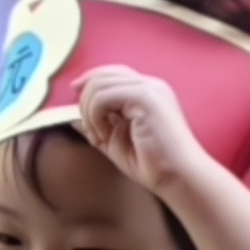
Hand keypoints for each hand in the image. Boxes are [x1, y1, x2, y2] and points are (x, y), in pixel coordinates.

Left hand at [72, 67, 210, 195]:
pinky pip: (104, 97)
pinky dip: (95, 117)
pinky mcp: (146, 98)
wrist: (178, 176)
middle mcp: (150, 85)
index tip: (73, 93)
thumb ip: (96, 127)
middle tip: (91, 131)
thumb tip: (72, 119)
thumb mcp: (115, 142)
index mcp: (146, 92)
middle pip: (102, 75)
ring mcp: (150, 89)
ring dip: (89, 112)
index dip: (89, 80)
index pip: (112, 73)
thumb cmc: (152, 164)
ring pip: (99, 84)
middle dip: (85, 102)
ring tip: (99, 137)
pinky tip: (105, 136)